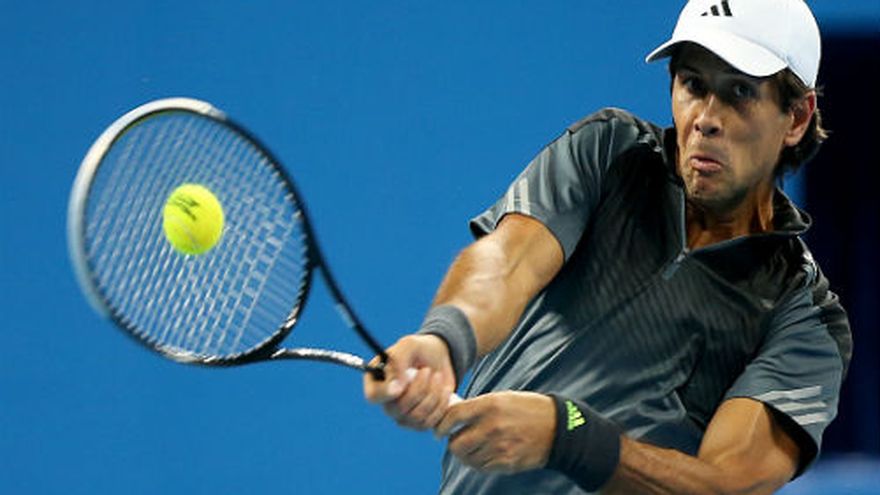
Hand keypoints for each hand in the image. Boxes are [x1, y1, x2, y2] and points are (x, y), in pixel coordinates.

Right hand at [363, 334, 456, 429]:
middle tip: (427, 369)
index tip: (400, 386)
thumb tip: (397, 387)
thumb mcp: (409, 345)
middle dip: (419, 388)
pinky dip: (441, 404)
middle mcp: (386, 402)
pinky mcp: (420, 423)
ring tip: (437, 376)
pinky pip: (431, 422)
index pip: (373, 396)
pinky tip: (444, 389)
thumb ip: (398, 361)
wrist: (438, 359)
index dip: (386, 393)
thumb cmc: (419, 350)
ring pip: (417, 417)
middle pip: (399, 408)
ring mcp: (403, 416)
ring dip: (433, 394)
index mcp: (376, 382)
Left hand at [434, 391, 555, 473]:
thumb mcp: (502, 398)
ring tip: (473, 447)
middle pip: (456, 443)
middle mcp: (492, 426)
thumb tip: (452, 413)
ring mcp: (499, 447)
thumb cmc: (527, 409)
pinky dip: (478, 462)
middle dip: (453, 443)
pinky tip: (484, 454)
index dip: (442, 424)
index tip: (439, 430)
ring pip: (467, 458)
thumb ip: (478, 406)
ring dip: (466, 454)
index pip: (453, 416)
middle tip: (457, 440)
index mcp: (490, 405)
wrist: (557, 428)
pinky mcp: (506, 462)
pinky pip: (481, 467)